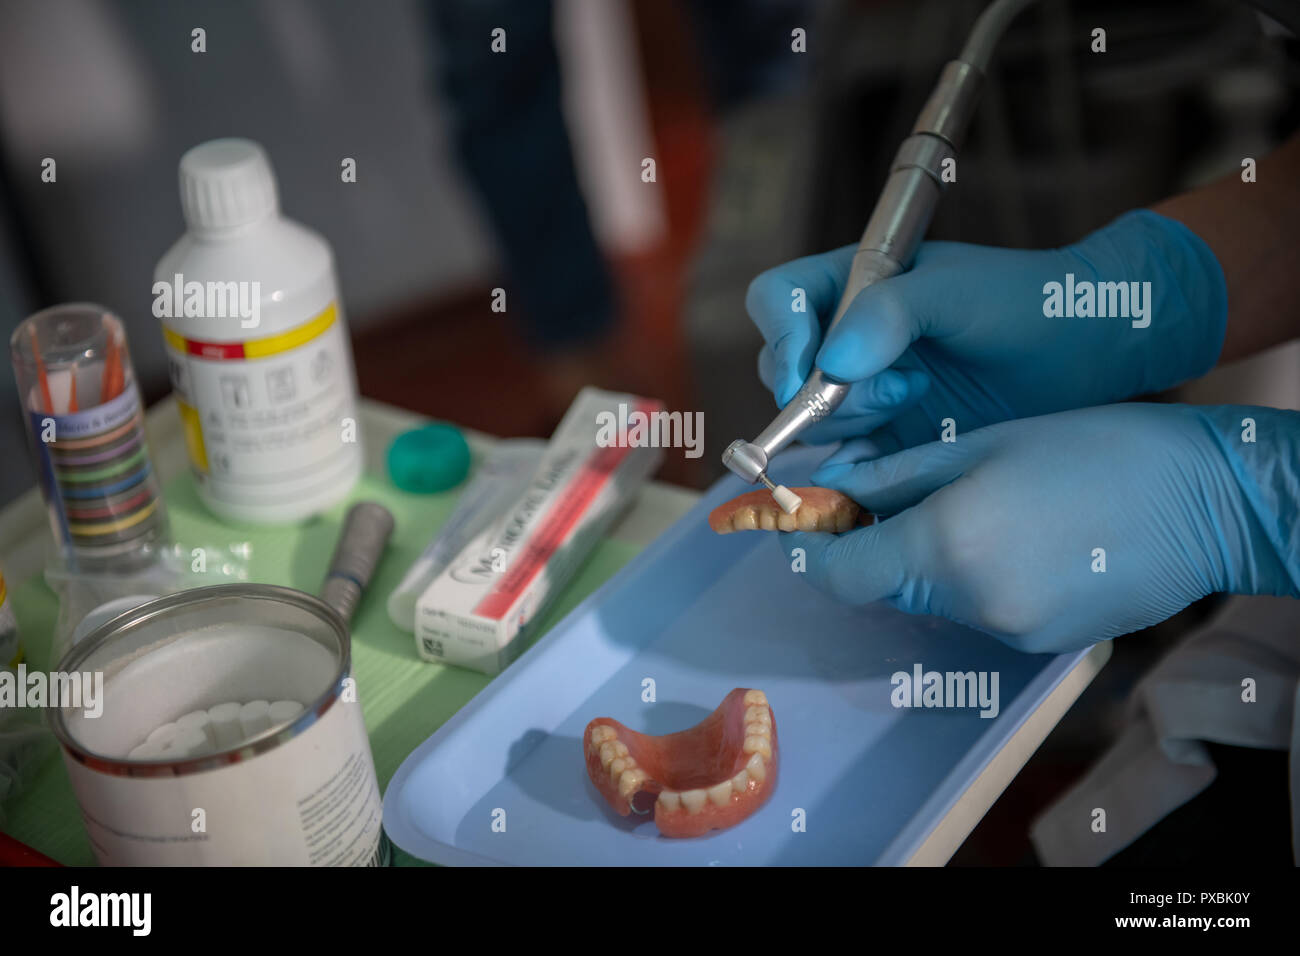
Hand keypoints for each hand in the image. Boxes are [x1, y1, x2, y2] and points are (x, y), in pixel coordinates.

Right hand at [747, 210, 1227, 448]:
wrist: (1089, 354)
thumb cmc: (1027, 303)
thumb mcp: (958, 293)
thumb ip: (891, 313)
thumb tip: (830, 362)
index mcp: (854, 283)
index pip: (778, 300)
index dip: (783, 333)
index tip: (813, 368)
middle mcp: (847, 336)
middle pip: (783, 368)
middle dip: (823, 389)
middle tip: (895, 388)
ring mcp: (864, 389)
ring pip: (809, 419)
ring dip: (851, 419)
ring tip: (916, 400)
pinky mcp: (887, 437)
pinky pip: (842, 460)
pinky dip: (856, 465)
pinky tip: (901, 453)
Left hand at [783, 403, 1298, 653]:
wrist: (1208, 500)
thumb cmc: (1098, 449)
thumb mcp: (983, 444)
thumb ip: (896, 477)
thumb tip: (835, 488)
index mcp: (947, 544)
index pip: (840, 572)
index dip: (808, 548)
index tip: (796, 520)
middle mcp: (970, 602)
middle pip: (882, 585)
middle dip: (867, 544)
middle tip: (873, 497)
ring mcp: (1008, 630)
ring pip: (929, 597)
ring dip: (922, 556)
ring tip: (966, 502)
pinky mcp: (1040, 641)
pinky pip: (976, 608)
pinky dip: (969, 574)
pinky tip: (1011, 533)